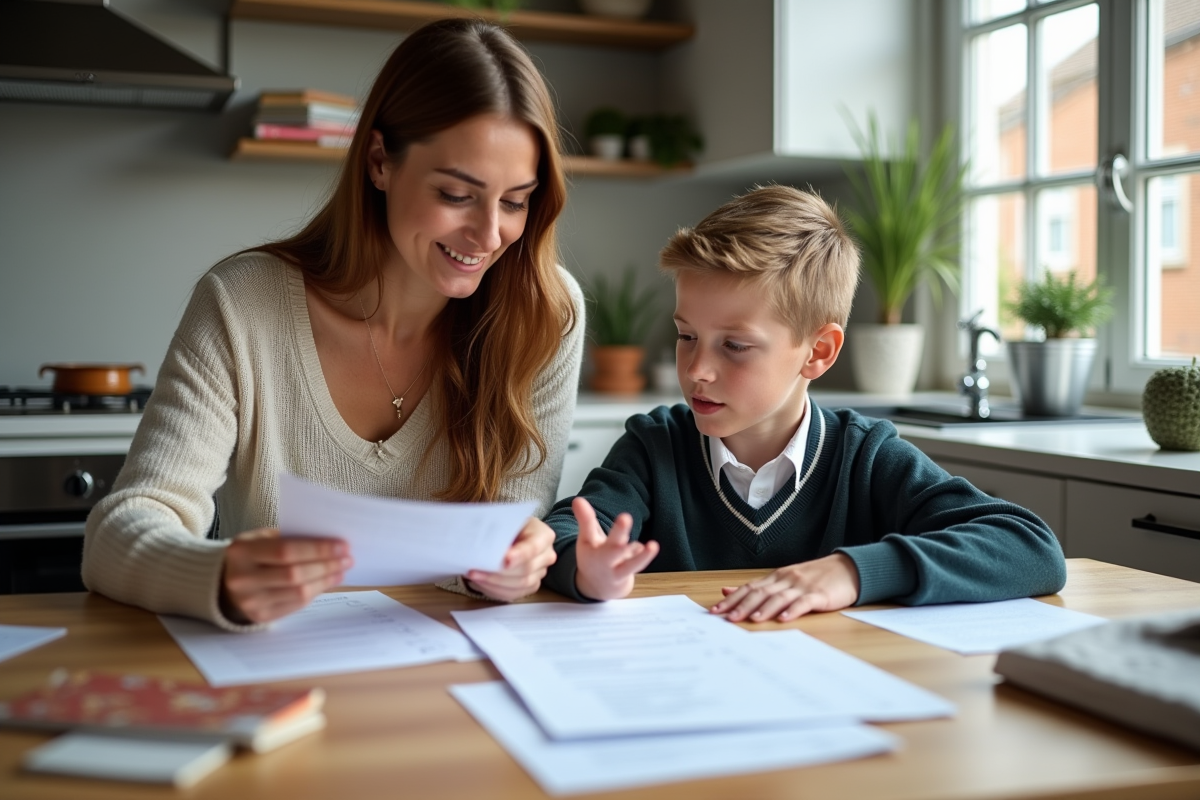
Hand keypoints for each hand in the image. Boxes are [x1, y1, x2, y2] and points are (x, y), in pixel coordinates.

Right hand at [220, 528, 351, 623]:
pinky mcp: (260, 616)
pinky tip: (328, 581)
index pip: (286, 551)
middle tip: (347, 558)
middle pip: (295, 574)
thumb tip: (330, 543)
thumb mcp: (261, 538)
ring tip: (341, 570)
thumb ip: (289, 538)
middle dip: (326, 565)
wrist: (224, 582)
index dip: (317, 549)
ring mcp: (250, 601)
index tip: (342, 545)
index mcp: (241, 552)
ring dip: (326, 580)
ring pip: (299, 592)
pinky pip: (296, 604)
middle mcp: (242, 579)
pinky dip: (316, 591)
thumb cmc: (251, 555)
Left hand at [466, 517, 557, 601]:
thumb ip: (500, 531)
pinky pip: (514, 594)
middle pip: (526, 569)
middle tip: (476, 569)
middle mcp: (547, 556)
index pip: (532, 548)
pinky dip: (495, 590)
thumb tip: (484, 545)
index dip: (519, 555)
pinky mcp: (531, 586)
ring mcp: (540, 573)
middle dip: (499, 572)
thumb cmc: (510, 525)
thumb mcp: (507, 521)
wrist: (516, 533)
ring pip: (520, 585)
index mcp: (544, 536)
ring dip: (494, 583)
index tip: (504, 560)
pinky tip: (481, 583)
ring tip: (474, 576)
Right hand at [572, 497, 658, 600]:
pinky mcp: (627, 577)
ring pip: (629, 565)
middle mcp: (603, 560)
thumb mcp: (587, 539)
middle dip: (619, 532)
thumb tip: (577, 500)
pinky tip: (646, 548)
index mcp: (590, 548)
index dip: (585, 516)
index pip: (588, 529)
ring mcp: (615, 571)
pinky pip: (636, 567)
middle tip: (625, 517)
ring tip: (652, 546)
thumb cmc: (593, 557)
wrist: (596, 587)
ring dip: (641, 557)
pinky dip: (642, 557)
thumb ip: (585, 519)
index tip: (579, 501)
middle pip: (611, 546)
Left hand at [710, 553, 859, 622]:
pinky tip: (784, 619)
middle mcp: (786, 580)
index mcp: (776, 577)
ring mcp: (803, 586)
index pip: (749, 588)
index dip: (732, 599)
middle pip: (760, 592)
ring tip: (752, 620)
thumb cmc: (815, 577)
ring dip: (765, 608)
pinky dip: (793, 610)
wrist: (848, 569)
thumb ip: (757, 586)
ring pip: (780, 597)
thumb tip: (727, 590)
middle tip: (728, 618)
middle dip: (743, 605)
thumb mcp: (784, 579)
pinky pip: (804, 602)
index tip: (715, 611)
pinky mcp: (820, 594)